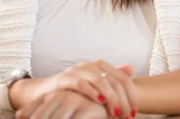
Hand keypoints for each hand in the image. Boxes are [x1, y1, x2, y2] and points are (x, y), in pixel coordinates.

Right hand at [11, 62, 136, 118]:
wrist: (44, 93)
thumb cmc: (72, 92)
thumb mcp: (94, 86)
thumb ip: (111, 78)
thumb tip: (132, 69)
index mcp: (100, 67)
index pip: (123, 78)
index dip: (132, 95)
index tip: (135, 112)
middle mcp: (90, 66)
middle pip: (114, 80)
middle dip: (123, 100)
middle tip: (127, 116)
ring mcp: (77, 70)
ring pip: (100, 80)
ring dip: (111, 97)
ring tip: (117, 112)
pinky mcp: (64, 79)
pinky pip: (80, 83)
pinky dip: (91, 91)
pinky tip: (100, 101)